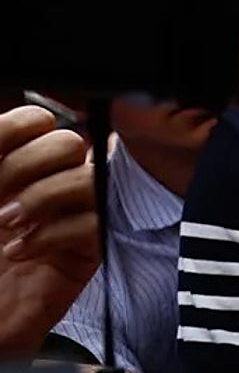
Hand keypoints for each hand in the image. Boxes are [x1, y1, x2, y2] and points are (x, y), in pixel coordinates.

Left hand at [0, 106, 98, 356]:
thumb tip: (0, 127)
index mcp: (5, 166)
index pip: (35, 118)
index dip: (16, 127)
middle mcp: (37, 186)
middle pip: (67, 141)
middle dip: (28, 165)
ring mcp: (64, 218)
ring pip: (89, 177)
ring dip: (45, 198)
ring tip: (8, 226)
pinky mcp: (83, 254)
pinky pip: (96, 223)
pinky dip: (57, 233)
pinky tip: (22, 251)